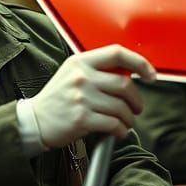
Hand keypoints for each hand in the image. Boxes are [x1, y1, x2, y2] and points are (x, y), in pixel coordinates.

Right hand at [28, 44, 155, 147]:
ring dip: (129, 119)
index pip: (117, 54)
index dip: (139, 63)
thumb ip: (97, 70)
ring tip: (124, 122)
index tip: (150, 75)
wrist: (35, 120)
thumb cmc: (57, 99)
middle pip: (124, 85)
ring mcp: (81, 98)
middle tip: (136, 108)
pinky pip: (114, 124)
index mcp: (80, 62)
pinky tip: (117, 131)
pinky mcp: (81, 119)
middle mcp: (81, 77)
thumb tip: (129, 73)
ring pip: (122, 108)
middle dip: (136, 100)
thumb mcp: (72, 74)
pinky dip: (121, 130)